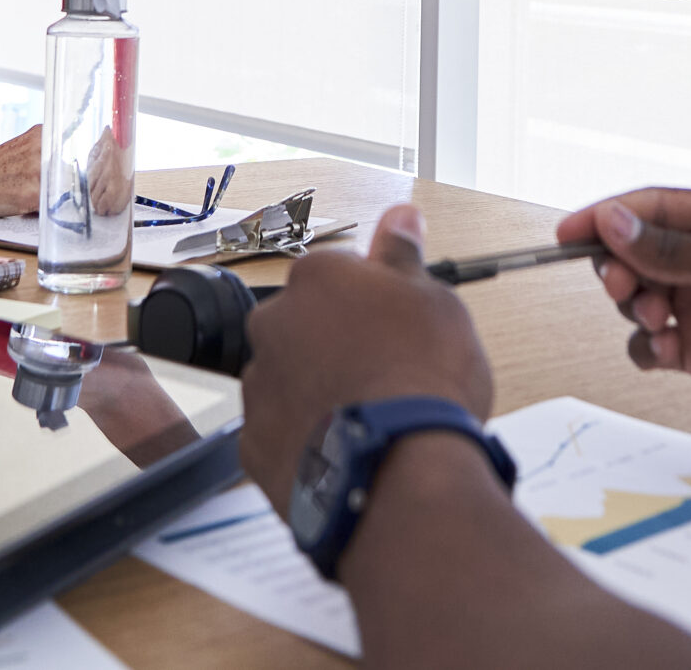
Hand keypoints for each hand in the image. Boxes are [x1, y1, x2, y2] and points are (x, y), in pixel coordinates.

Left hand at [239, 205, 494, 508]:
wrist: (400, 472)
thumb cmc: (421, 382)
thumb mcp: (435, 301)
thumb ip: (404, 257)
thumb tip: (400, 217)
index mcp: (317, 279)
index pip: (337, 277)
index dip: (371, 304)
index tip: (394, 327)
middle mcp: (274, 323)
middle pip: (304, 326)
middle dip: (335, 345)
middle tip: (384, 373)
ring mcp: (259, 385)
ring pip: (287, 379)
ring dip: (317, 391)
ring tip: (367, 419)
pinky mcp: (254, 444)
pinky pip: (279, 432)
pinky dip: (305, 439)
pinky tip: (344, 449)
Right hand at [558, 189, 690, 443]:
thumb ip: (674, 249)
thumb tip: (615, 222)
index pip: (652, 208)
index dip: (607, 217)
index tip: (570, 232)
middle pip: (637, 252)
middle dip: (621, 267)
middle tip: (622, 285)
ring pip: (640, 298)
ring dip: (636, 308)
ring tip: (660, 320)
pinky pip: (653, 345)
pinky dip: (649, 348)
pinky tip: (668, 351)